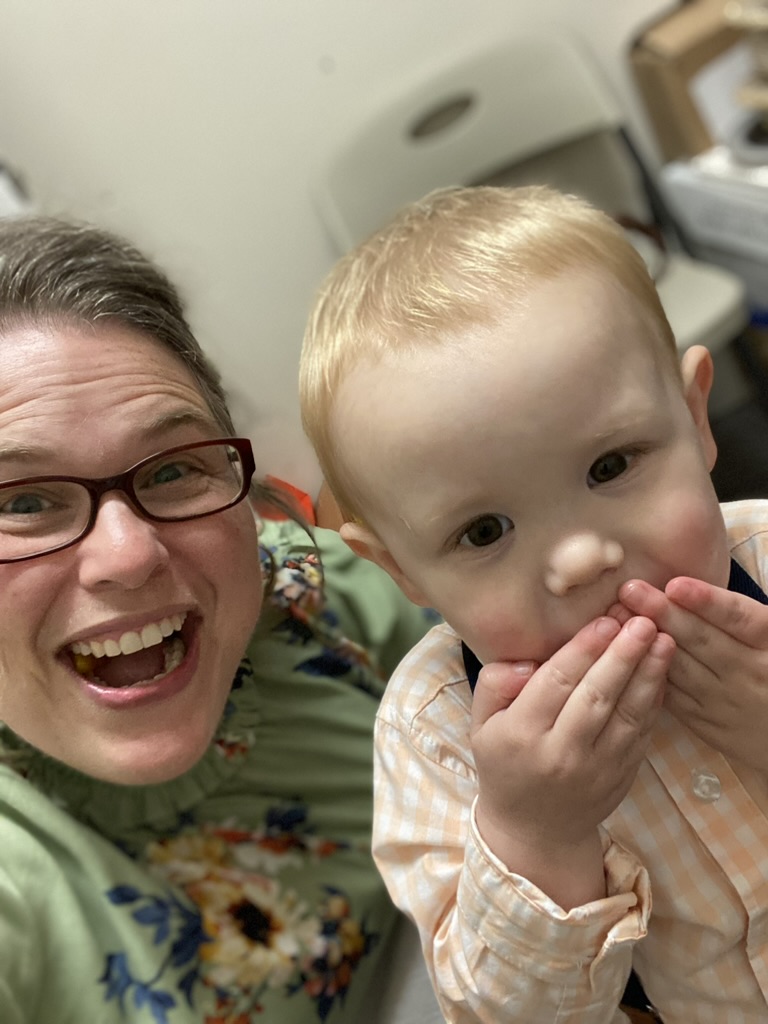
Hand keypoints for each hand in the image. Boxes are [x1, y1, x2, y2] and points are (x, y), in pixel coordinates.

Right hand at [470, 616, 671, 907]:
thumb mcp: (480, 725)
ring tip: (663, 640)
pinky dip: (654, 701)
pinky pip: (641, 732)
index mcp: (521, 735)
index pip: (556, 683)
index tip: (605, 620)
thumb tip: (527, 662)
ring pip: (627, 714)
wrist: (534, 831)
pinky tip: (662, 672)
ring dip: (648, 675)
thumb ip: (495, 684)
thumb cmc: (504, 764)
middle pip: (596, 696)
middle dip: (622, 656)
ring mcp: (597, 769)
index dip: (583, 650)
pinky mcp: (622, 776)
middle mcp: (561, 753)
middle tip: (643, 621)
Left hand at [618, 576, 767, 770]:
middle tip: (629, 589)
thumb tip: (694, 585)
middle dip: (663, 613)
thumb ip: (742, 615)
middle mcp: (750, 672)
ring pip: (682, 668)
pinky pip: (673, 697)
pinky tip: (622, 654)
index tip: (675, 585)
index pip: (740, 619)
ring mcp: (727, 701)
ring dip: (646, 642)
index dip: (707, 602)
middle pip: (703, 640)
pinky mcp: (707, 724)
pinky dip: (647, 673)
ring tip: (618, 616)